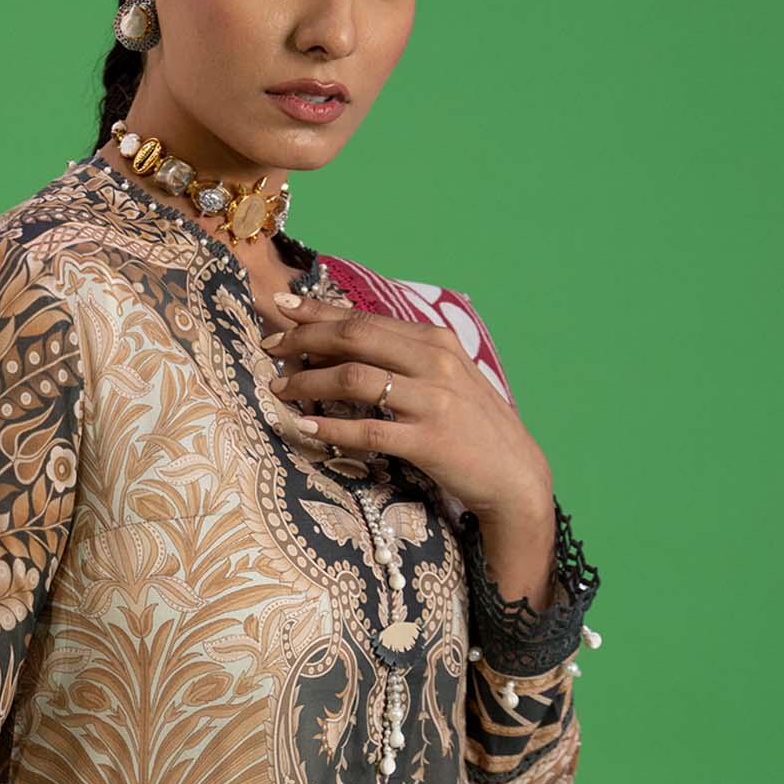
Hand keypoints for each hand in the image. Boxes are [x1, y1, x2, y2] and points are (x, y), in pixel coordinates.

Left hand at [263, 295, 556, 604]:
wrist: (514, 474)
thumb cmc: (471, 425)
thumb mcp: (445, 377)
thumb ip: (403, 356)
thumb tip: (344, 341)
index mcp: (435, 341)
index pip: (365, 317)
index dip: (318, 312)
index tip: (281, 308)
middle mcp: (435, 363)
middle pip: (354, 338)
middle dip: (304, 339)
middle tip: (269, 348)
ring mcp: (433, 401)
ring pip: (354, 379)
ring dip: (308, 382)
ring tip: (279, 388)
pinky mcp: (428, 441)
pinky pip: (368, 431)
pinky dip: (331, 429)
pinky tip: (304, 429)